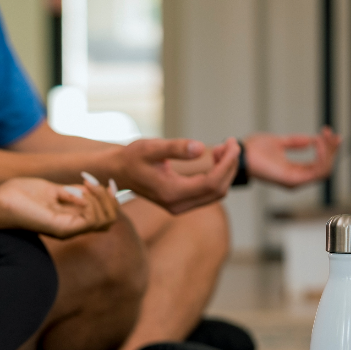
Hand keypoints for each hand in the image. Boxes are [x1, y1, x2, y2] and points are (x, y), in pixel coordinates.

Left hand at [0, 174, 118, 238]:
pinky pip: (91, 221)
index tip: (103, 181)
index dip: (110, 198)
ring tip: (86, 185)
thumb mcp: (52, 190)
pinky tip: (79, 192)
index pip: (105, 216)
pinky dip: (92, 204)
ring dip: (101, 199)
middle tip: (91, 183)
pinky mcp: (61, 229)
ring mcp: (68, 230)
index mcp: (71, 218)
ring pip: (105, 222)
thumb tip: (91, 188)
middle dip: (108, 198)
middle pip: (109, 221)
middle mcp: (72, 227)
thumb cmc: (20, 195)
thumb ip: (71, 192)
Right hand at [107, 137, 240, 213]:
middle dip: (229, 166)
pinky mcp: (182, 203)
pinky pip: (208, 193)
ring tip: (222, 148)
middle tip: (230, 142)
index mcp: (171, 192)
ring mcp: (180, 207)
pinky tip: (213, 158)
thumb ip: (175, 148)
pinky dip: (217, 176)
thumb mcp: (150, 148)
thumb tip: (200, 148)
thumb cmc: (132, 158)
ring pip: (216, 193)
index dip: (227, 164)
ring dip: (224, 171)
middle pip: (218, 190)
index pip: (211, 182)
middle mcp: (177, 205)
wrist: (118, 172)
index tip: (232, 144)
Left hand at [243, 127, 340, 187]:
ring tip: (324, 136)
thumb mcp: (280, 143)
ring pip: (324, 171)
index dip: (329, 149)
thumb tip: (311, 140)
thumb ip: (295, 143)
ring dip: (329, 152)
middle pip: (326, 169)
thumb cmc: (254, 150)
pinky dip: (321, 157)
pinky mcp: (290, 180)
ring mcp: (294, 181)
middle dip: (332, 150)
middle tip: (330, 133)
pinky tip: (318, 142)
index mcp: (295, 172)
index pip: (320, 165)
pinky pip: (315, 172)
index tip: (329, 132)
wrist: (241, 152)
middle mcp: (297, 179)